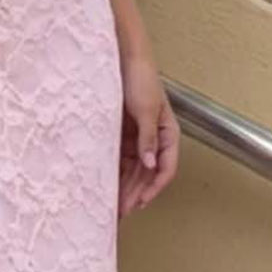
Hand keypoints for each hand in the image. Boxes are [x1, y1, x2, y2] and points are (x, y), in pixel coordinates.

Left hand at [118, 53, 178, 216]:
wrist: (122, 57)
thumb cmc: (140, 78)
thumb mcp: (146, 109)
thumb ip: (148, 138)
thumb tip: (150, 164)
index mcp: (168, 134)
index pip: (165, 168)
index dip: (154, 188)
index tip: (140, 203)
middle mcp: (154, 139)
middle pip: (147, 174)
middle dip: (135, 194)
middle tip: (120, 213)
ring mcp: (137, 138)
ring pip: (133, 170)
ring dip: (124, 188)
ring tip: (111, 207)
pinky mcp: (121, 135)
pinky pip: (119, 160)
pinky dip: (113, 174)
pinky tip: (103, 187)